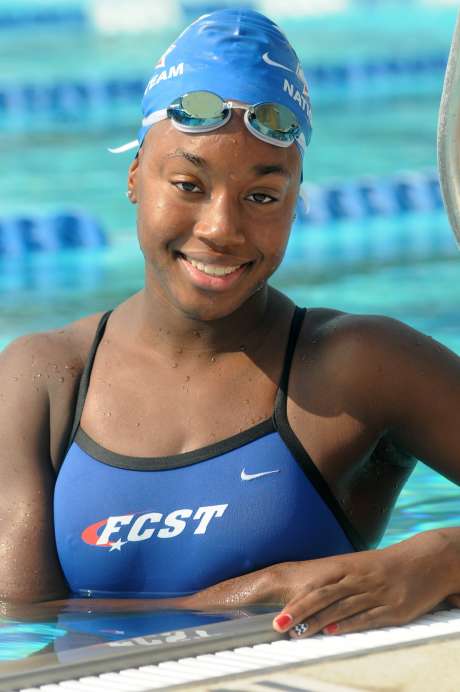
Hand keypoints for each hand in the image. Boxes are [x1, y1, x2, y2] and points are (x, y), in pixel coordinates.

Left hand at [272, 529, 457, 637]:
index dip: (296, 600)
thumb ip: (338, 581)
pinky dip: (348, 625)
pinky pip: (366, 617)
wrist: (425, 560)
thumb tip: (309, 596)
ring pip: (341, 608)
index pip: (316, 585)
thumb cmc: (387, 566)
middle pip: (323, 596)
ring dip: (318, 622)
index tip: (277, 614)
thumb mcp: (360, 567)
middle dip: (299, 611)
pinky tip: (332, 632)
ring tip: (297, 633)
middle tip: (278, 625)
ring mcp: (376, 594)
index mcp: (348, 566)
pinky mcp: (393, 609)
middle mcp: (358, 579)